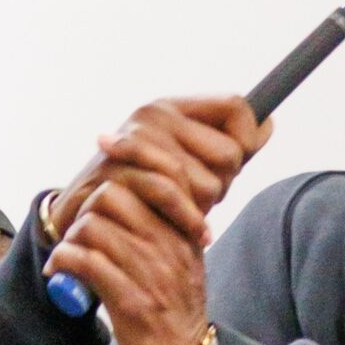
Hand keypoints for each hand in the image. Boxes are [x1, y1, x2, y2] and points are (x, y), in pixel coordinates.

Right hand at [45, 97, 272, 249]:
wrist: (76, 221)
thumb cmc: (137, 197)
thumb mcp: (180, 164)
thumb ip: (221, 145)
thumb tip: (267, 124)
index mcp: (173, 107)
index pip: (236, 107)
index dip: (248, 139)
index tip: (235, 167)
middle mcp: (154, 115)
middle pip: (228, 154)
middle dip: (221, 188)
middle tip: (199, 203)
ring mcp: (135, 142)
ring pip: (207, 183)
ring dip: (202, 211)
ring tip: (186, 220)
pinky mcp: (123, 173)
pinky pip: (176, 197)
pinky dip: (190, 222)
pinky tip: (195, 236)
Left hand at [47, 183, 215, 344]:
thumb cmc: (176, 321)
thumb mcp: (183, 269)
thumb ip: (168, 235)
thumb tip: (132, 205)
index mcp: (184, 235)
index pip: (153, 179)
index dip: (119, 172)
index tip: (93, 186)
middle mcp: (171, 249)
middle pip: (115, 196)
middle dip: (85, 211)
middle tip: (76, 234)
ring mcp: (152, 275)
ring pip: (95, 228)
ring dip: (69, 240)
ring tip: (65, 258)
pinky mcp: (132, 304)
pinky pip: (88, 263)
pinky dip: (64, 262)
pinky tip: (58, 272)